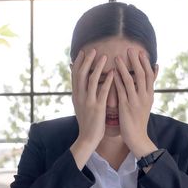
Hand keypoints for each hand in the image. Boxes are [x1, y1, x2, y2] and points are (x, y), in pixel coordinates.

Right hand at [70, 49, 114, 168]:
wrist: (87, 138)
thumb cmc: (87, 122)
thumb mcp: (80, 106)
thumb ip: (81, 95)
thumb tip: (81, 85)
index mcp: (75, 96)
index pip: (75, 75)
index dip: (79, 63)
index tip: (83, 52)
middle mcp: (80, 97)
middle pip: (81, 74)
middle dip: (87, 60)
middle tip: (93, 49)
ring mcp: (88, 102)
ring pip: (91, 80)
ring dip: (97, 67)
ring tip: (104, 56)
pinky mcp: (97, 108)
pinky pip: (103, 92)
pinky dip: (107, 81)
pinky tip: (113, 73)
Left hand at [113, 48, 158, 157]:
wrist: (137, 137)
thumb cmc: (139, 119)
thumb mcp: (147, 102)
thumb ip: (148, 86)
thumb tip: (155, 69)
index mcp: (150, 95)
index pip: (150, 75)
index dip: (145, 63)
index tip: (140, 52)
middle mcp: (144, 96)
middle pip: (142, 75)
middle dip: (136, 61)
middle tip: (130, 49)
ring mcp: (135, 101)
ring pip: (131, 81)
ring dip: (124, 68)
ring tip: (117, 57)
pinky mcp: (126, 107)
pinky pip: (121, 91)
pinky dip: (117, 80)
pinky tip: (112, 73)